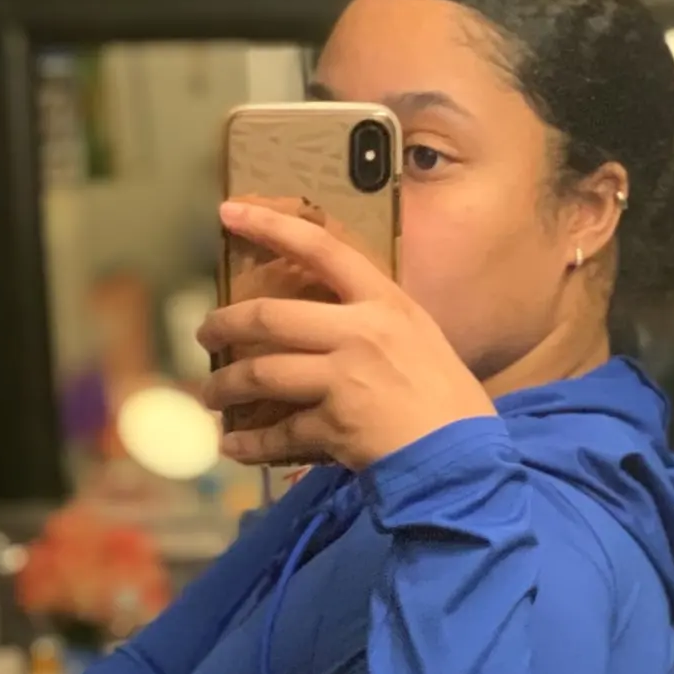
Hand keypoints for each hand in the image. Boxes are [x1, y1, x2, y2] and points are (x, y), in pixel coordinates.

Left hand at [199, 200, 495, 469]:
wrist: (466, 459)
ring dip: (226, 387)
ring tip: (211, 396)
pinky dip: (251, 443)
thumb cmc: (453, 403)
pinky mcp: (335, 426)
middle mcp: (359, 334)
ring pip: (262, 374)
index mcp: (385, 304)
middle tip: (206, 337)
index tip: (229, 213)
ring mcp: (344, 380)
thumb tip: (333, 323)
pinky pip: (280, 431)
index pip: (322, 250)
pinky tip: (233, 446)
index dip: (270, 226)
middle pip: (268, 318)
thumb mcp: (422, 342)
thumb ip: (377, 325)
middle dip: (223, 327)